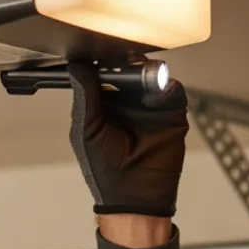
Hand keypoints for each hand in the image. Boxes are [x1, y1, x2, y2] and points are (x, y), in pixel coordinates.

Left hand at [68, 62, 188, 217]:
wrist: (135, 197)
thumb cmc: (106, 170)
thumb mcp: (88, 130)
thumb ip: (86, 96)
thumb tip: (77, 66)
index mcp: (103, 104)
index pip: (103, 73)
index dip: (102, 61)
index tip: (100, 51)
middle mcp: (127, 101)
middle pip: (129, 69)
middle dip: (127, 61)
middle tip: (125, 57)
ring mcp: (150, 106)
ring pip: (152, 76)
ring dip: (148, 72)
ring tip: (140, 74)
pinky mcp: (171, 113)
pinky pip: (172, 90)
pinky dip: (166, 87)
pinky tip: (154, 94)